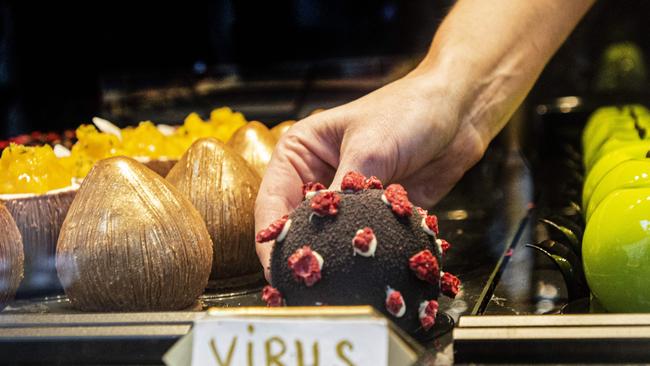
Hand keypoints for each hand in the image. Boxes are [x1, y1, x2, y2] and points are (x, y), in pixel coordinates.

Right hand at [254, 71, 487, 280]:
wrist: (459, 112)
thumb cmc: (408, 111)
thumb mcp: (369, 148)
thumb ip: (343, 194)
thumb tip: (322, 237)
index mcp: (299, 154)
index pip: (271, 203)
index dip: (271, 239)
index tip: (279, 269)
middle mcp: (317, 177)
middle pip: (296, 225)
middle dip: (302, 252)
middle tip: (307, 282)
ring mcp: (346, 198)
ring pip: (329, 237)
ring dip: (334, 256)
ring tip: (333, 283)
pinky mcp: (374, 214)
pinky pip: (361, 240)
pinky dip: (364, 254)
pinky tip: (366, 269)